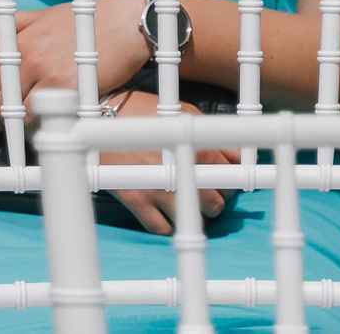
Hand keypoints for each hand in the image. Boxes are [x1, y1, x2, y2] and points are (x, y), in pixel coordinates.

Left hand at [0, 0, 150, 120]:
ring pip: (26, 117)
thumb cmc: (84, 20)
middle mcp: (34, 59)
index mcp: (23, 42)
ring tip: (35, 127)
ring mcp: (53, 75)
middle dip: (4, 120)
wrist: (125, 22)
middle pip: (4, 104)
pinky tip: (56, 125)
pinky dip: (51, 126)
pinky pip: (53, 118)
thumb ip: (11, 23)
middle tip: (11, 128)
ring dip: (28, 127)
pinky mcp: (75, 89)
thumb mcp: (44, 16)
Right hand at [98, 94, 236, 235]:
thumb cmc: (143, 112)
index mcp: (195, 147)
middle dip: (214, 200)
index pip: (228, 176)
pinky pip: (161, 228)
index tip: (221, 180)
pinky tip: (164, 212)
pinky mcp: (136, 200)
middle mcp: (180, 171)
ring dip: (193, 214)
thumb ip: (213, 137)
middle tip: (205, 193)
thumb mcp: (183, 114)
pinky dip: (166, 224)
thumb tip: (239, 157)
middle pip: (215, 204)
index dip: (228, 180)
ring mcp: (158, 189)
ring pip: (192, 220)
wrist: (100, 118)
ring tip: (187, 203)